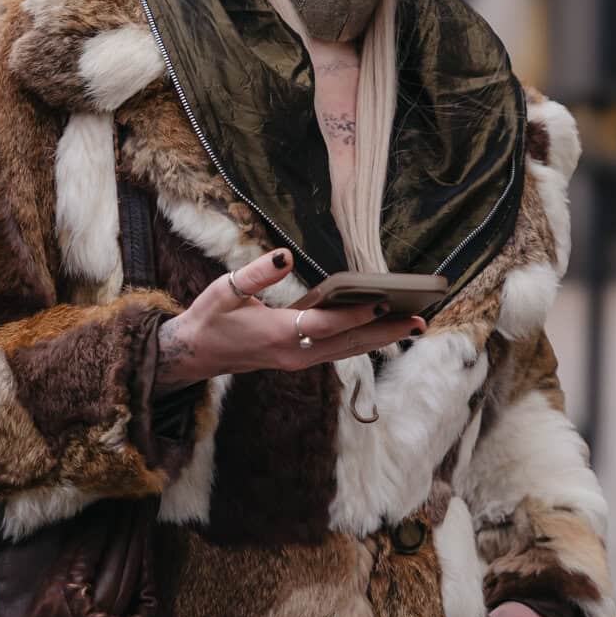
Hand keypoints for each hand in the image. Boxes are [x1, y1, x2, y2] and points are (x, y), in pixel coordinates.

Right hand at [155, 248, 425, 389]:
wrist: (196, 353)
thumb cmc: (211, 317)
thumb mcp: (225, 289)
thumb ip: (257, 273)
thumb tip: (284, 255)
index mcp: (277, 334)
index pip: (324, 324)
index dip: (353, 315)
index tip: (382, 305)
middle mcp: (293, 353)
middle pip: (347, 344)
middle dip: (384, 333)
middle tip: (419, 322)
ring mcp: (298, 361)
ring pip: (347, 351)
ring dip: (381, 340)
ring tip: (413, 327)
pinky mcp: (299, 360)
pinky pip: (338, 352)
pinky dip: (363, 341)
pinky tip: (383, 331)